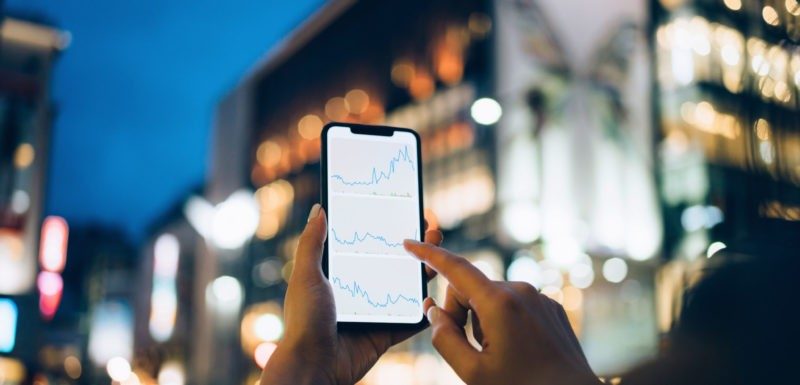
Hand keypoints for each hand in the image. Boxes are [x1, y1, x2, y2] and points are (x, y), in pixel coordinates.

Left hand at [261, 204, 442, 384]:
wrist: (313, 367)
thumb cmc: (303, 321)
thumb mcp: (306, 276)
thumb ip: (312, 243)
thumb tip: (319, 208)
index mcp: (339, 273)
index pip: (368, 243)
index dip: (387, 227)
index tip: (406, 210)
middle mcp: (359, 289)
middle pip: (392, 262)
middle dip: (414, 246)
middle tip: (431, 230)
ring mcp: (375, 311)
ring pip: (406, 287)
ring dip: (424, 271)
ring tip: (439, 253)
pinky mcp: (386, 332)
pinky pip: (412, 319)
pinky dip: (427, 308)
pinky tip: (440, 290)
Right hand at [403, 240, 600, 384]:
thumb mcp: (472, 373)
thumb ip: (444, 339)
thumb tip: (435, 313)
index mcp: (499, 303)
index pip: (455, 268)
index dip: (428, 254)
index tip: (410, 243)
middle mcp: (520, 291)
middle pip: (470, 288)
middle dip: (460, 313)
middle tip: (470, 350)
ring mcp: (538, 298)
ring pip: (491, 299)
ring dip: (483, 321)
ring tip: (498, 354)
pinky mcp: (550, 307)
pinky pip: (514, 306)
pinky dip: (504, 322)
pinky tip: (516, 350)